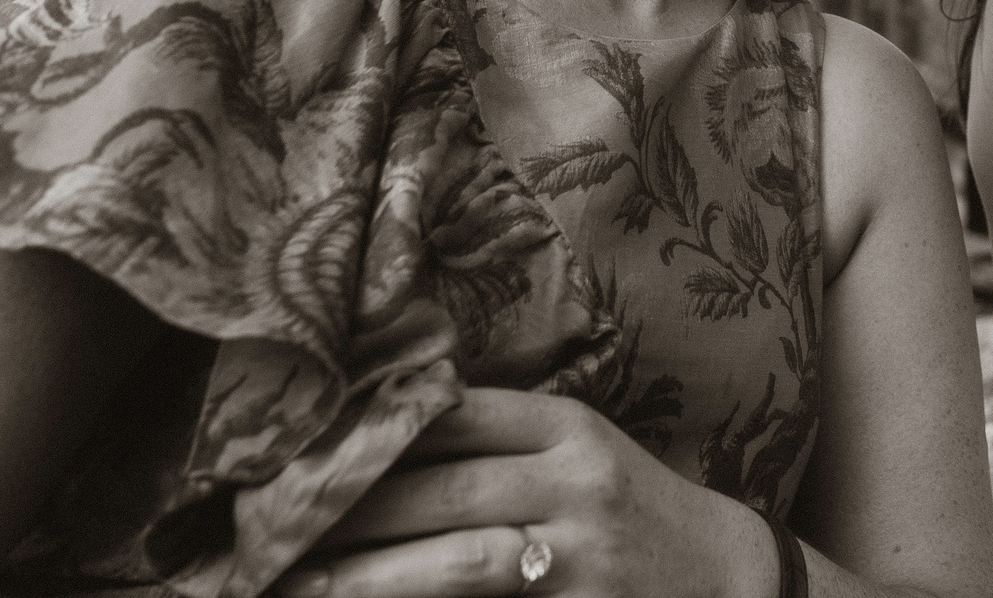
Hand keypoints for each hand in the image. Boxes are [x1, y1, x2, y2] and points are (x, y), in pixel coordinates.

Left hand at [274, 389, 770, 597]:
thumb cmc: (628, 512)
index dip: (373, 426)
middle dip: (348, 507)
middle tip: (267, 522)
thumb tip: (369, 438)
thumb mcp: (578, 455)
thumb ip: (496, 444)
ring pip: (457, 558)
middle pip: (442, 486)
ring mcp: (581, 553)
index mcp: (567, 426)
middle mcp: (575, 481)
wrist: (725, 579)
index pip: (456, 412)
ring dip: (366, 574)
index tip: (298, 445)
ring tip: (294, 582)